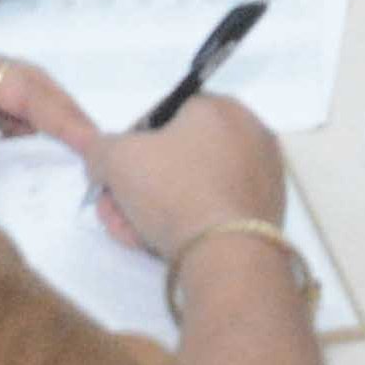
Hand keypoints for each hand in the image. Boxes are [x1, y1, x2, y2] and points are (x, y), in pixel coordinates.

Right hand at [70, 86, 292, 267]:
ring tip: (132, 234)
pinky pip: (214, 210)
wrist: (228, 256)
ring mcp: (261, 176)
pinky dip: (186, 224)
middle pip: (175, 159)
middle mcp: (248, 134)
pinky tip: (161, 246)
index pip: (163, 117)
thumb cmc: (174, 191)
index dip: (130, 147)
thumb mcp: (116, 159)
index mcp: (221, 108)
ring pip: (191, 189)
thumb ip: (100, 149)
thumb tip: (103, 157)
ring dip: (152, 211)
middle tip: (114, 212)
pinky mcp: (265, 213)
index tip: (113, 178)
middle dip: (135, 188)